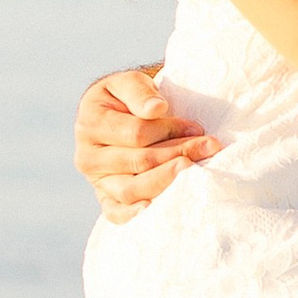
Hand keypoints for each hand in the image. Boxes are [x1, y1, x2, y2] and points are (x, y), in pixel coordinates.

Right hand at [74, 65, 213, 221]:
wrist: (120, 114)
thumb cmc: (130, 97)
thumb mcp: (130, 82)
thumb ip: (140, 92)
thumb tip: (155, 109)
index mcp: (90, 122)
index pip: (137, 134)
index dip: (170, 131)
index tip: (197, 127)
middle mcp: (88, 155)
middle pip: (138, 162)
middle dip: (178, 154)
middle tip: (210, 147)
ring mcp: (96, 180)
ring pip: (130, 190)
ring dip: (167, 181)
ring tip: (194, 171)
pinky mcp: (106, 198)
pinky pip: (115, 213)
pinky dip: (133, 214)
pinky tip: (155, 208)